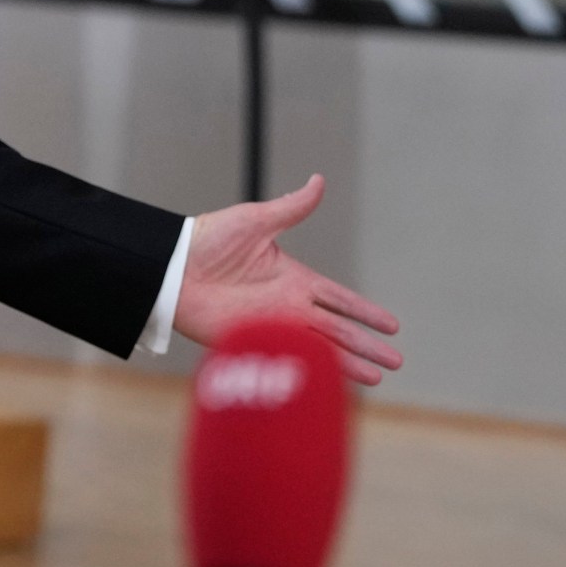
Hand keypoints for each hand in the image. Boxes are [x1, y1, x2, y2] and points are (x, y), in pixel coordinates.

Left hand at [176, 175, 403, 384]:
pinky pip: (286, 361)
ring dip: (346, 365)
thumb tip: (318, 180)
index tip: (393, 326)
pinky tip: (327, 386)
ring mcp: (270, 327)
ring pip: (318, 350)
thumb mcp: (254, 221)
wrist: (170, 268)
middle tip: (395, 363)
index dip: (365, 312)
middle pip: (338, 331)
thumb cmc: (207, 241)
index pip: (341, 299)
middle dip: (367, 347)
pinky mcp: (250, 343)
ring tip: (375, 380)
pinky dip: (308, 373)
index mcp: (293, 279)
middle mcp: (287, 306)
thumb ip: (290, 207)